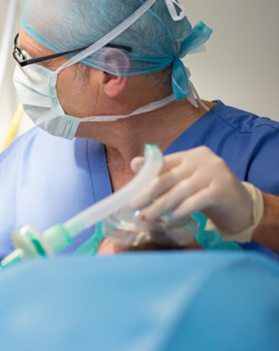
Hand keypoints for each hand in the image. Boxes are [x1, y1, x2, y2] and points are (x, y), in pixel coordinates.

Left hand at [130, 146, 253, 235]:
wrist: (241, 207)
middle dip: (148, 193)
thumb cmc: (206, 193)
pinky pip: (198, 199)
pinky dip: (183, 208)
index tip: (130, 193)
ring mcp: (215, 173)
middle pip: (169, 177)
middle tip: (134, 206)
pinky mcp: (223, 190)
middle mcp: (204, 160)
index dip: (145, 178)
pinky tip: (173, 216)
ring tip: (148, 216)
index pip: (163, 163)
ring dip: (161, 205)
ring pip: (181, 190)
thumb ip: (162, 173)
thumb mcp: (183, 181)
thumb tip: (134, 163)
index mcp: (191, 155)